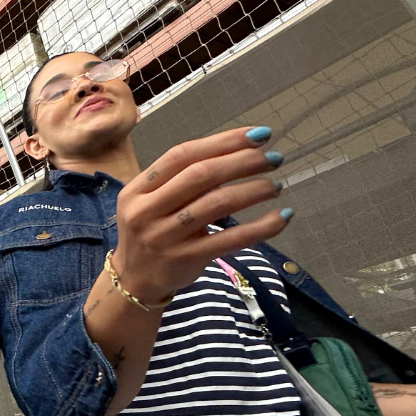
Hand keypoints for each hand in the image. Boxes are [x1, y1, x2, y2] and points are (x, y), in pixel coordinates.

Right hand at [111, 126, 288, 303]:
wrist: (134, 279)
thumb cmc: (149, 233)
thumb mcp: (150, 203)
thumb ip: (181, 181)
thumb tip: (235, 157)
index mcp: (137, 190)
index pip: (182, 155)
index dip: (222, 142)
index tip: (257, 135)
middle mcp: (146, 211)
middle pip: (201, 175)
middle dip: (243, 162)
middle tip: (272, 159)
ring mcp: (165, 237)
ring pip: (218, 204)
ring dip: (254, 190)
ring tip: (275, 186)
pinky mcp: (185, 259)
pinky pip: (231, 239)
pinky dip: (261, 227)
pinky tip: (281, 217)